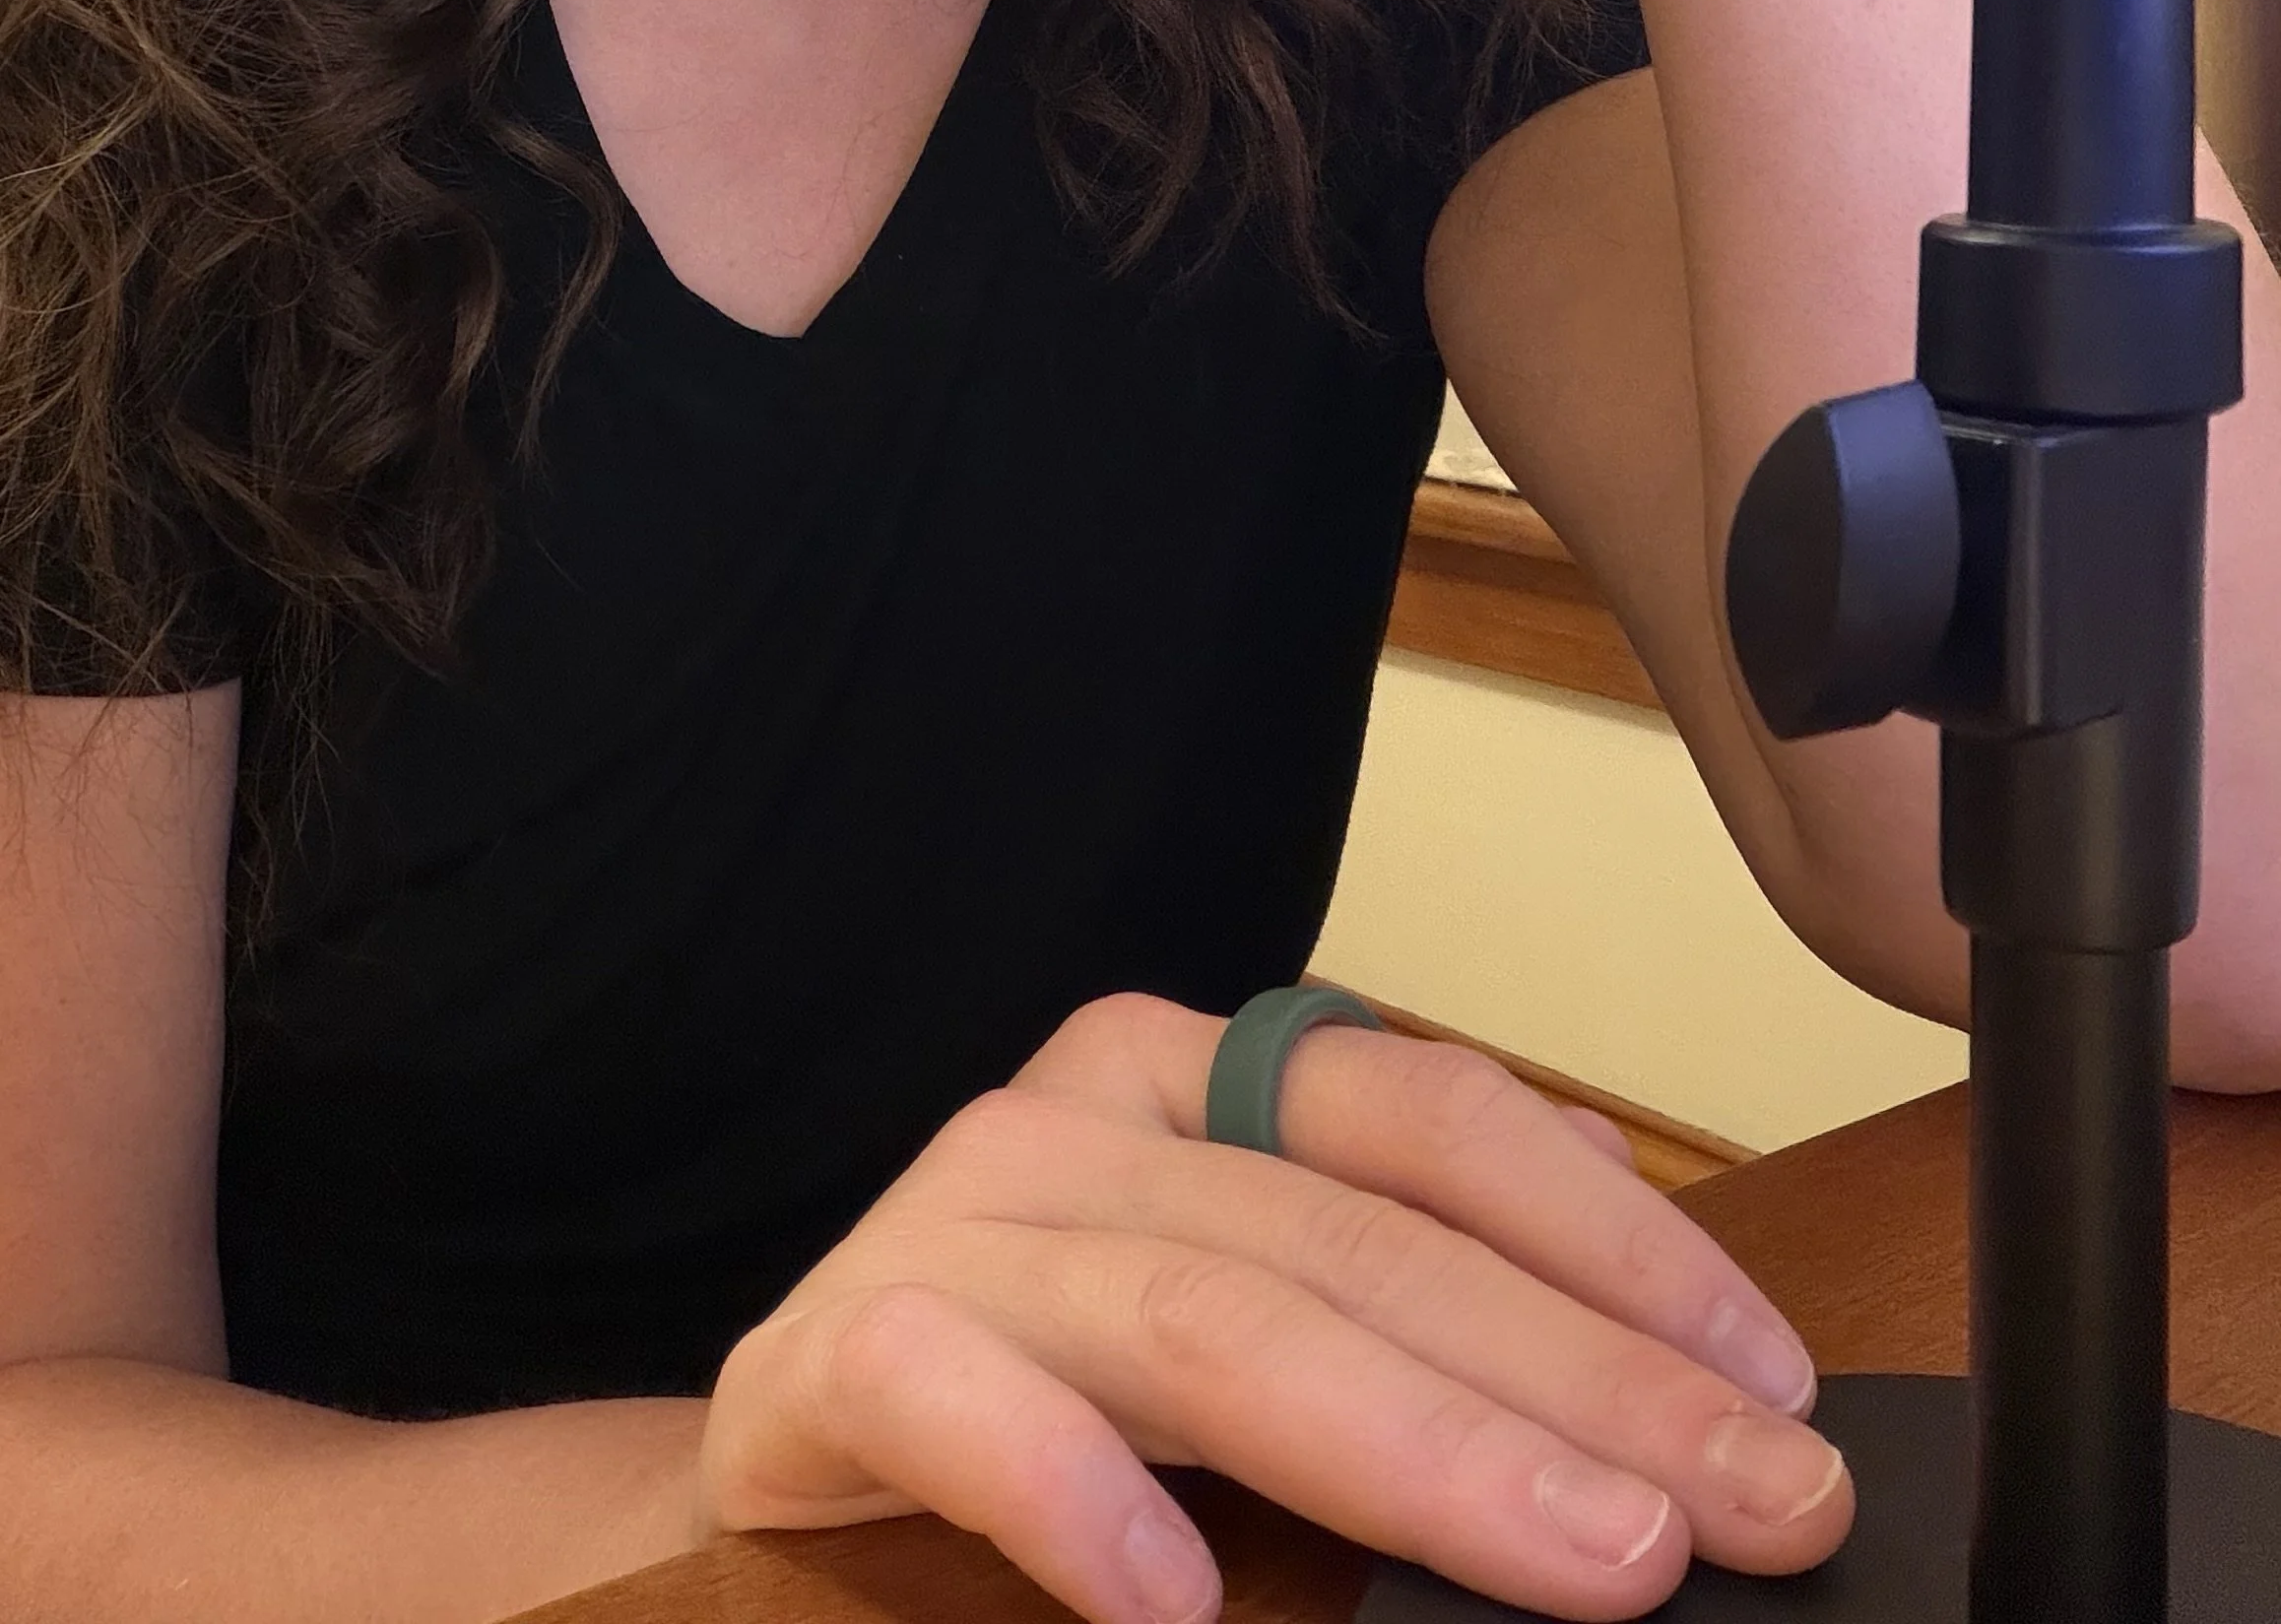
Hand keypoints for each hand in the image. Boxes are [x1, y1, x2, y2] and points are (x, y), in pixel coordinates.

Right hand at [695, 992, 1851, 1623]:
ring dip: (1416, 1445)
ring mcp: (956, 1222)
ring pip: (1208, 1312)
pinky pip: (958, 1395)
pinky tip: (1174, 1604)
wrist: (797, 1447)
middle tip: (1746, 1508)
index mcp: (1205, 1079)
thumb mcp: (1258, 1303)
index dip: (1614, 1240)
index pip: (1434, 1117)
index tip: (1769, 1389)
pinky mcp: (831, 1352)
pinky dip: (1074, 1495)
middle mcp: (1089, 1114)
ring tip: (1587, 1562)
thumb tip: (1641, 1297)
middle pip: (1357, 1234)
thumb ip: (1411, 1277)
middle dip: (1578, 1380)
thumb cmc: (1062, 1384)